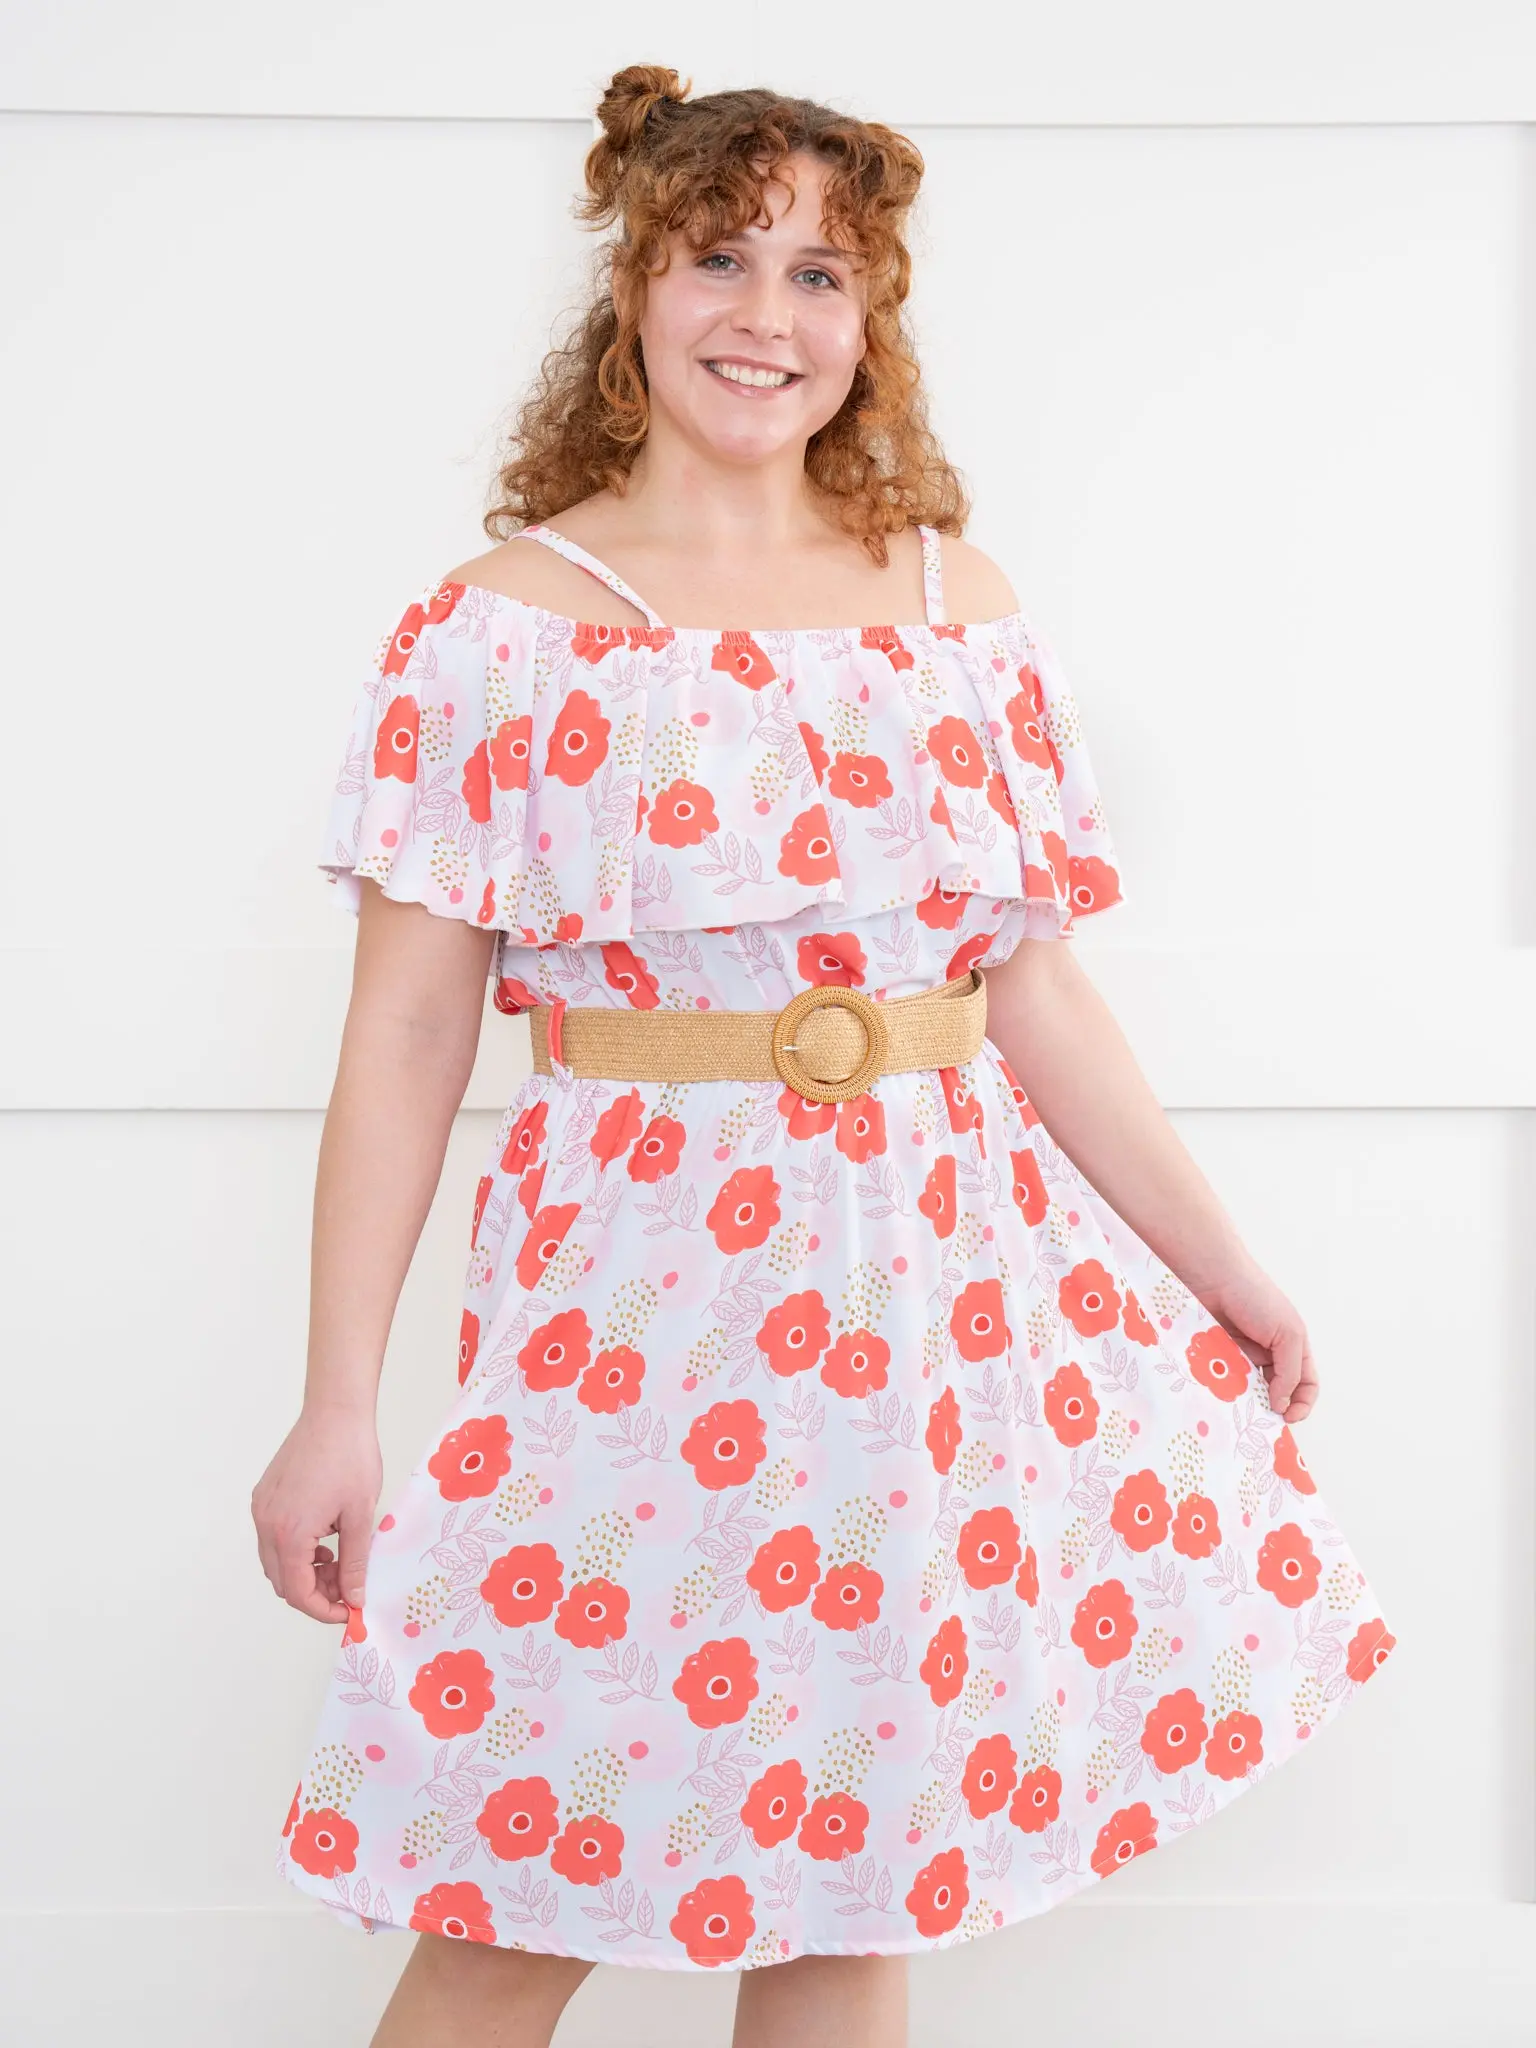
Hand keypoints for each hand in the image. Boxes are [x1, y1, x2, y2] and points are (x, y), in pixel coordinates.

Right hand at [251, 1403, 382, 1623]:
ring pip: (276, 1561)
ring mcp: (262, 1509)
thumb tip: (355, 1597)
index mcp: (289, 1533)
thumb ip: (355, 1562)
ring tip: (339, 1561)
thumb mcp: (360, 1515)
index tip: (349, 1610)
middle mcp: (266, 1523)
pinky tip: (324, 1539)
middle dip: (315, 1592)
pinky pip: (274, 1537)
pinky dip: (295, 1549)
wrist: (335, 1411)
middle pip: (283, 1581)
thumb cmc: (350, 1456)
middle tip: (348, 1587)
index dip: (324, 1610)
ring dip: (304, 1571)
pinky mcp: (264, 1496)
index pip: (298, 1593)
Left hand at [1196, 1261, 1319, 1424]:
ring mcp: (1242, 1355)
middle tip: (1261, 1420)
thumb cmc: (1256, 1297)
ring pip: (1249, 1391)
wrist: (1212, 1277)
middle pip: (1276, 1392)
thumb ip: (1290, 1372)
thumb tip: (1282, 1405)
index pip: (1306, 1385)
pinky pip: (1225, 1381)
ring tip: (1240, 1407)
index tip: (1287, 1417)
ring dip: (1247, 1401)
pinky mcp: (1218, 1355)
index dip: (1302, 1404)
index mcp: (1293, 1347)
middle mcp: (1269, 1354)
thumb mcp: (1288, 1334)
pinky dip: (1226, 1391)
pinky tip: (1222, 1394)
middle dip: (1271, 1408)